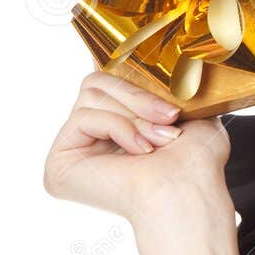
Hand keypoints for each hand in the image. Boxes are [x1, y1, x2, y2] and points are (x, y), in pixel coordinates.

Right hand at [42, 69, 232, 229]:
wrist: (189, 190)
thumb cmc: (195, 161)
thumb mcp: (187, 112)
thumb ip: (164, 91)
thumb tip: (148, 64)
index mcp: (113, 132)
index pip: (107, 84)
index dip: (132, 82)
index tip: (165, 97)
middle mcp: (89, 143)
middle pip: (95, 84)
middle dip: (137, 97)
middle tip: (169, 117)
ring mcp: (72, 154)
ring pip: (90, 97)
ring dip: (133, 116)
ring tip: (158, 140)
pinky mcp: (59, 165)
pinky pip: (83, 117)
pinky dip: (118, 128)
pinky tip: (140, 151)